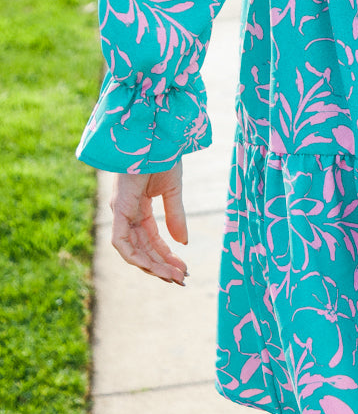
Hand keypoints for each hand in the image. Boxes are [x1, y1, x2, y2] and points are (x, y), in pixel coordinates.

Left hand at [110, 162, 187, 284]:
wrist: (156, 134)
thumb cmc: (163, 156)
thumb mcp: (173, 190)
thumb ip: (176, 216)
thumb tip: (183, 243)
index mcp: (138, 208)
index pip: (152, 240)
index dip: (166, 256)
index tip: (183, 269)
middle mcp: (126, 213)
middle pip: (142, 249)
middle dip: (161, 266)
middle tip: (181, 279)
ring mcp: (120, 212)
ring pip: (132, 251)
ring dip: (152, 266)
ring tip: (174, 276)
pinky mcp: (118, 210)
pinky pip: (121, 242)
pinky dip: (135, 257)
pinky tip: (153, 266)